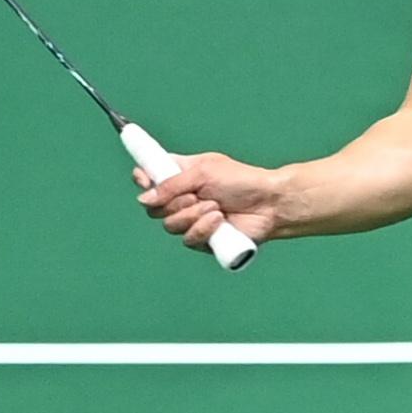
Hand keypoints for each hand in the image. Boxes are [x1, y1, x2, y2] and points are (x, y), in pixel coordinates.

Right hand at [133, 151, 284, 252]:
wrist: (268, 203)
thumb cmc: (241, 181)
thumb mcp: (203, 172)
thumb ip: (171, 184)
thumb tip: (143, 198)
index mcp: (180, 175)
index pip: (150, 177)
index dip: (143, 179)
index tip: (145, 179)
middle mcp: (182, 198)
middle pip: (153, 207)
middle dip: (174, 203)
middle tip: (196, 195)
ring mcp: (191, 220)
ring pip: (170, 225)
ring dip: (192, 215)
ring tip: (215, 207)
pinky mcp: (202, 239)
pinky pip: (188, 239)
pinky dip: (203, 229)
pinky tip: (219, 221)